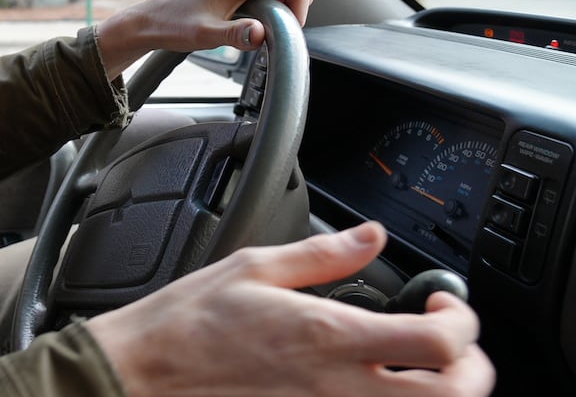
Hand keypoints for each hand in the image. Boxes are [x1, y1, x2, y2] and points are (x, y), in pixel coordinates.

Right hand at [85, 222, 494, 396]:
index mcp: (329, 335)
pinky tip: (374, 384)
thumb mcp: (254, 266)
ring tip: (425, 368)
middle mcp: (338, 388)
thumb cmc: (189, 322)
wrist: (146, 373)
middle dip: (472, 369)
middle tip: (454, 342)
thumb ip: (323, 254)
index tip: (445, 303)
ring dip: (440, 393)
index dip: (462, 323)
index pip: (437, 344)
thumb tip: (371, 237)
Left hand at [96, 0, 314, 76]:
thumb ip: (235, 35)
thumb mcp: (206, 35)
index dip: (300, 11)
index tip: (285, 33)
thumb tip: (259, 34)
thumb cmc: (173, 24)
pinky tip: (249, 24)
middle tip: (267, 36)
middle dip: (290, 13)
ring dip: (279, 13)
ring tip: (253, 31)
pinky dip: (269, 11)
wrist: (150, 21)